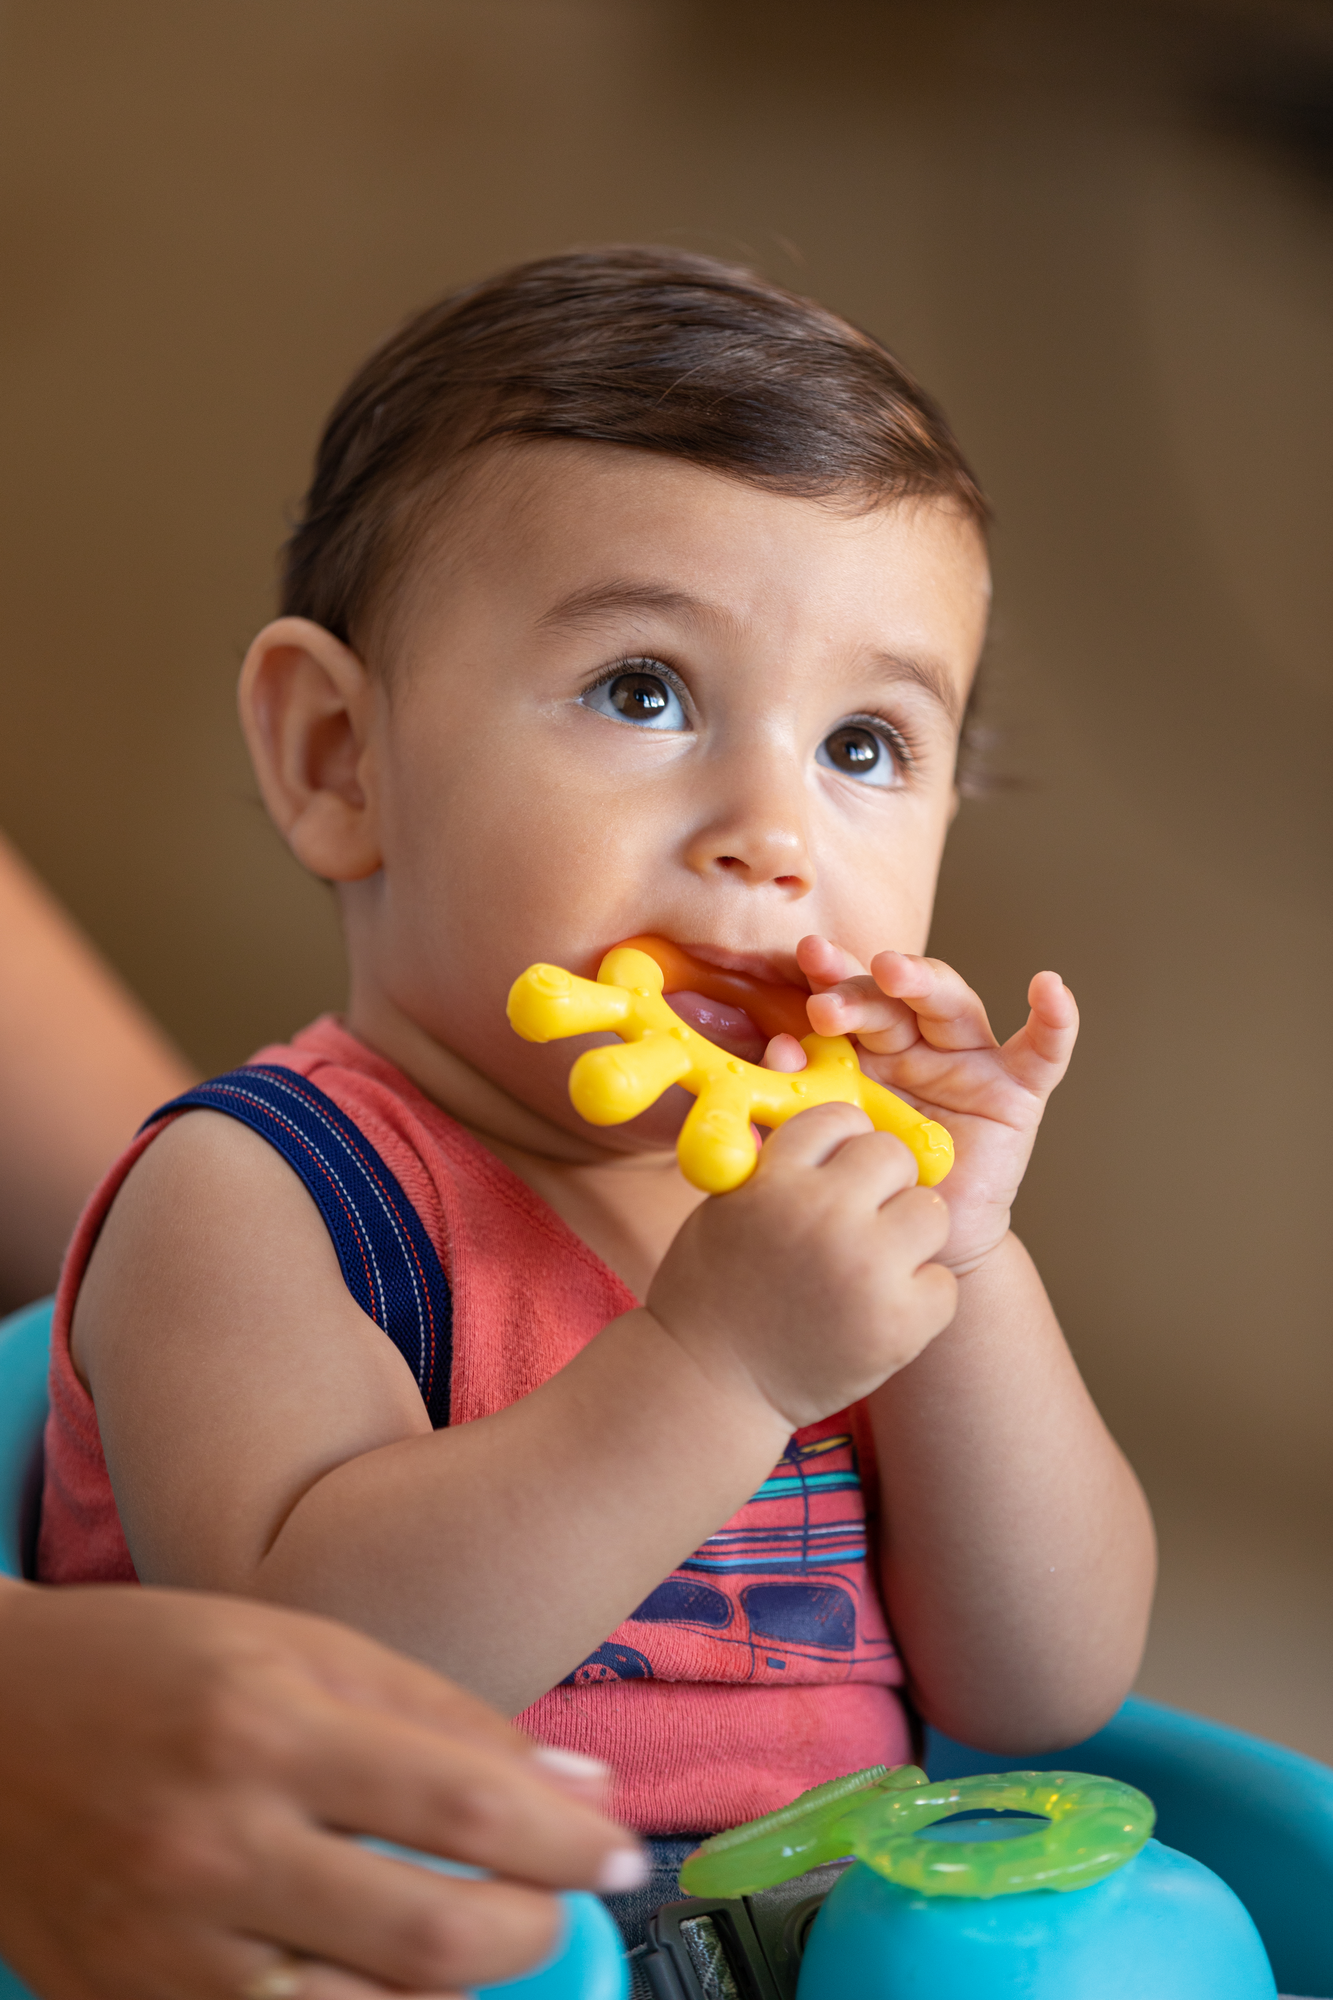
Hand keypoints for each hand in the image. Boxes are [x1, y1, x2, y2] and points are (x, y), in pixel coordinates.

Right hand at [0, 1583, 642, 1999]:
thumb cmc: (155, 1662)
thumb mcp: (300, 1646)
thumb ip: (439, 1714)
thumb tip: (575, 1786)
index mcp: (267, 1725)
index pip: (463, 1805)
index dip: (567, 1843)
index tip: (619, 1854)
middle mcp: (216, 1843)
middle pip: (431, 1934)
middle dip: (533, 1931)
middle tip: (566, 1905)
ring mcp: (167, 1946)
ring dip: (458, 1991)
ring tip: (483, 1937)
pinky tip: (393, 1983)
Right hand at [647, 1101, 955, 1429]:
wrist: (708, 1383)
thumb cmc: (713, 1292)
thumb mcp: (727, 1207)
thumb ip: (777, 1162)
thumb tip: (818, 1103)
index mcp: (775, 1180)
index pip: (839, 1119)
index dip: (842, 1141)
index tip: (837, 1168)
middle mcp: (824, 1215)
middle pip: (894, 1155)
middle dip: (882, 1182)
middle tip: (862, 1217)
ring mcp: (867, 1270)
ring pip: (931, 1212)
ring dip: (909, 1235)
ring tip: (876, 1264)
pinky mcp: (900, 1324)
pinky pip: (943, 1282)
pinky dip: (919, 1298)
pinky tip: (879, 1311)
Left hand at [792, 935, 1078, 1273]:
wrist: (924, 1249)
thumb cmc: (872, 1190)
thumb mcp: (830, 1142)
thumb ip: (800, 1096)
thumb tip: (777, 1049)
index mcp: (865, 1050)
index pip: (847, 1002)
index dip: (829, 977)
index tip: (804, 958)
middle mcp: (916, 1044)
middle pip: (893, 1000)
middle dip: (860, 989)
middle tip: (828, 997)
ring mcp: (969, 1062)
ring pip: (951, 1006)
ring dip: (923, 982)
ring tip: (894, 970)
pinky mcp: (1016, 1092)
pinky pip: (1043, 1052)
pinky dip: (1053, 1021)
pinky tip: (1049, 988)